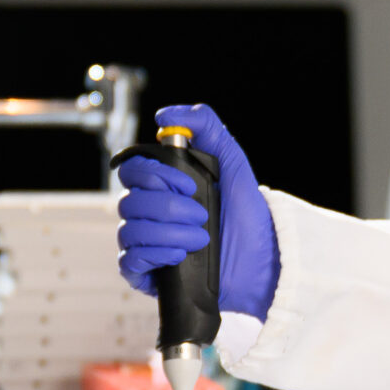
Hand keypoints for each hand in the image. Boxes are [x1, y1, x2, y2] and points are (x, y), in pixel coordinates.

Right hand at [114, 104, 280, 318]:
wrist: (261, 261)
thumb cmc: (246, 215)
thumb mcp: (232, 161)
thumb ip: (205, 127)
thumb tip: (165, 115)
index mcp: (161, 187)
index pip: (131, 170)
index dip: (155, 175)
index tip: (189, 184)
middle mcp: (148, 214)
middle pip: (128, 202)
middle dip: (169, 208)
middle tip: (202, 214)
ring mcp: (146, 244)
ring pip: (129, 231)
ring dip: (168, 233)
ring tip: (200, 238)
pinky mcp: (147, 274)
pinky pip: (128, 262)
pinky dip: (154, 255)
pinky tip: (179, 255)